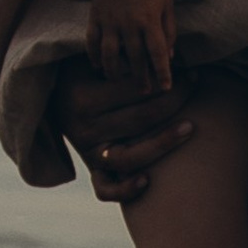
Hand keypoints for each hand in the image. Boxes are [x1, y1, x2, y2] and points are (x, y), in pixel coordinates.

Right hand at [51, 57, 193, 204]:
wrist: (54, 94)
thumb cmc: (83, 70)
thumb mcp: (97, 58)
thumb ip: (125, 60)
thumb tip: (170, 58)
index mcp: (83, 99)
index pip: (136, 89)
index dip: (166, 76)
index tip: (186, 66)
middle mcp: (84, 129)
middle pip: (141, 117)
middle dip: (175, 98)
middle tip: (194, 81)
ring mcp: (88, 153)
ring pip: (131, 157)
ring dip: (164, 142)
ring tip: (190, 127)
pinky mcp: (92, 169)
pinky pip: (106, 190)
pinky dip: (125, 190)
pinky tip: (148, 180)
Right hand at [85, 0, 177, 94]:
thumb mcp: (167, 5)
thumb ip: (170, 31)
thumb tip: (171, 57)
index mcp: (150, 20)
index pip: (158, 53)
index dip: (162, 72)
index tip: (165, 88)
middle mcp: (130, 22)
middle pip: (135, 58)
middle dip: (140, 78)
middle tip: (144, 92)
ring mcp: (110, 20)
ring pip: (110, 54)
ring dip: (114, 72)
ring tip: (117, 83)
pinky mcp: (96, 15)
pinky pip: (91, 41)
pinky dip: (93, 56)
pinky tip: (97, 67)